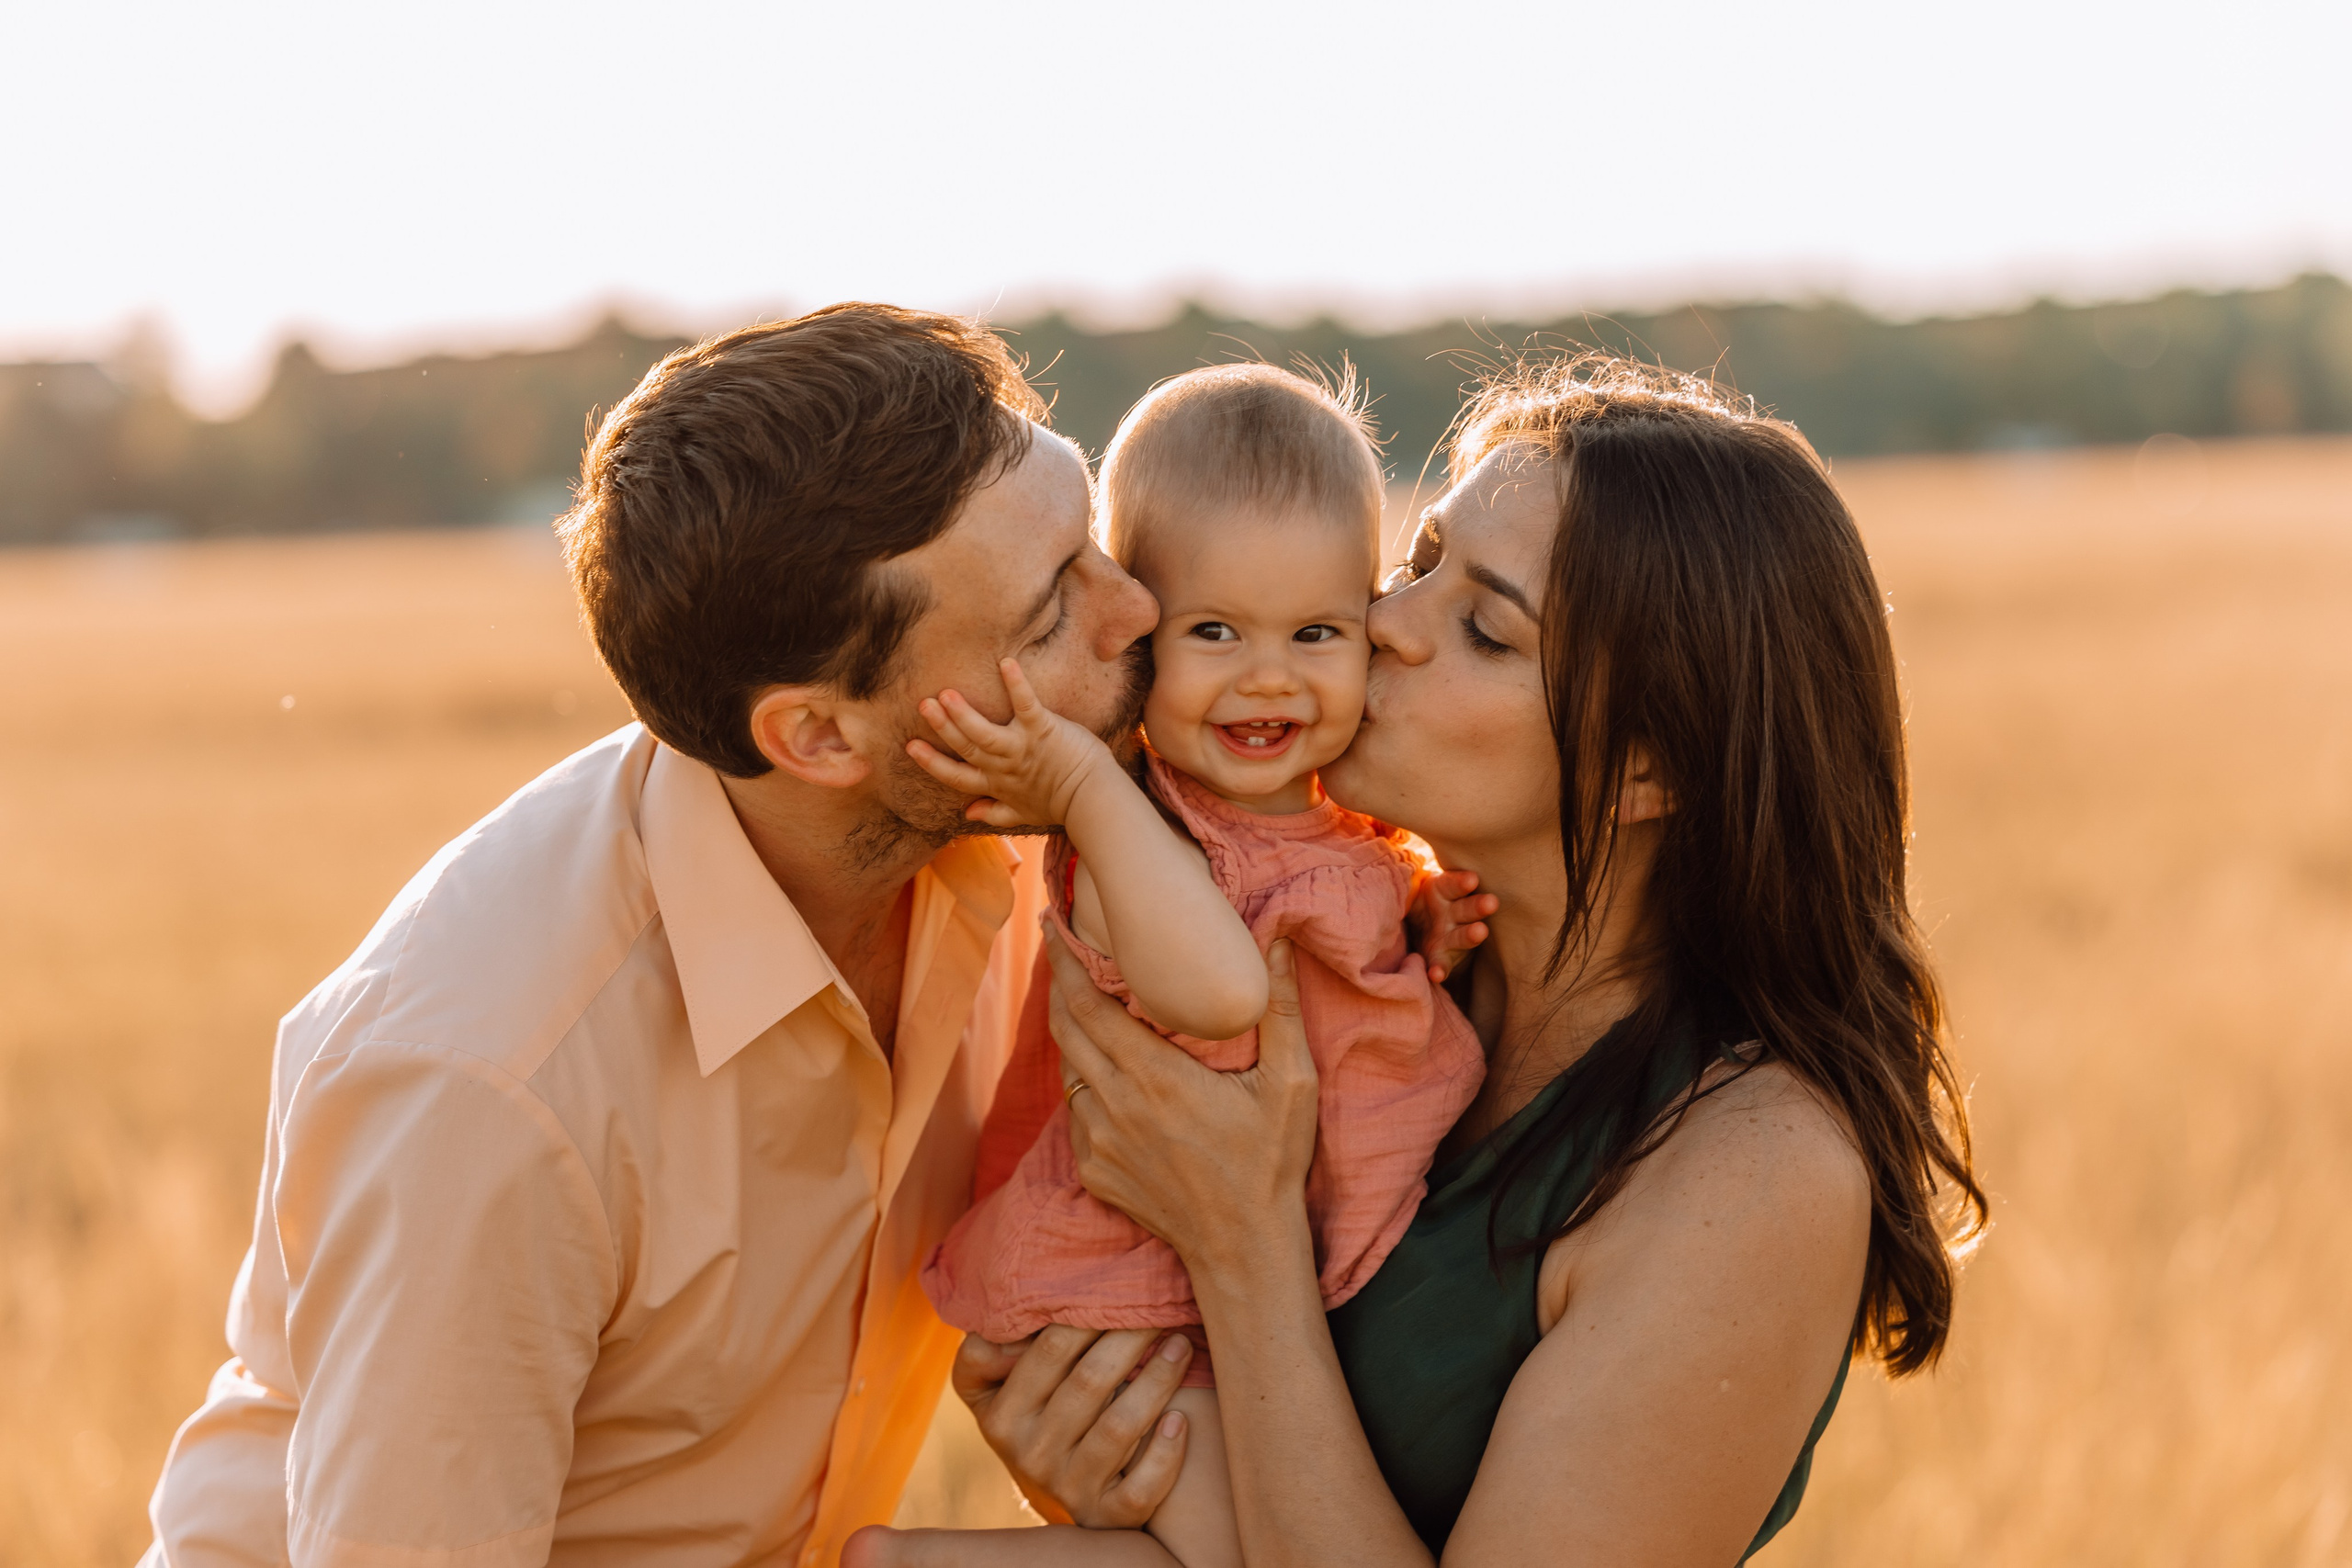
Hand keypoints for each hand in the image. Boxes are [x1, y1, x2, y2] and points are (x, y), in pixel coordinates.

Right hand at [905, 657, 1116, 829]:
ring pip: (984, 731)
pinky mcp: (1043, 729)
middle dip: (942, 728)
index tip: (910, 746)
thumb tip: (966, 813)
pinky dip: (1016, 684)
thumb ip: (993, 813)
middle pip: (965, 747)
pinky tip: (1005, 663)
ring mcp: (1021, 747)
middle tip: (922, 705)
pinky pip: (1026, 704)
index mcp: (995, 784)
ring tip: (945, 694)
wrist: (1092, 799)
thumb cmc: (1059, 805)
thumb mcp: (1020, 814)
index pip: (956, 775)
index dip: (932, 763)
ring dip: (964, 714)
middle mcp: (1003, 766)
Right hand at [952, 1327, 1193, 1527]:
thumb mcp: (989, 1387)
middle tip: (1162, 1307)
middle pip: (1091, 1381)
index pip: (1050, 1349)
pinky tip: (1181, 1419)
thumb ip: (985, 1351)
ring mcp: (1070, 1488)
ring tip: (1182, 1344)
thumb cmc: (1032, 1415)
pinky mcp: (1107, 1516)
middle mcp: (1031, 1454)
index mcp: (1002, 1416)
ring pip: (1119, 1428)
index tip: (1122, 1286)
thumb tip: (1009, 1321)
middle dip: (1132, 1337)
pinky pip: (1141, 1489)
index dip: (1091, 1312)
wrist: (1055, 1493)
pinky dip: (1165, 1454)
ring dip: (1158, 1380)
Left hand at [1050, 928, 1319, 1277]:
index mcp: (1155, 1077)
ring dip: (1073, 1039)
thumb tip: (1278, 941)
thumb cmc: (1271, 1162)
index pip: (1088, 1004)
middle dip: (1057, 985)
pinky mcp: (1095, 1173)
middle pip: (1065, 1030)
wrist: (1244, 1248)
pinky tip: (1110, 1080)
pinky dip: (1086, 1089)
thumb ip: (1281, 1009)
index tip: (1053, 926)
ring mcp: (1099, 1143)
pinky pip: (1077, 1116)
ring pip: (1069, 1074)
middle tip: (1061, 952)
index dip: (1064, 962)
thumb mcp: (1292, 1082)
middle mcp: (1116, 1106)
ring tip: (1087, 1011)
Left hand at [1408, 868, 1497, 983]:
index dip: (1462, 881)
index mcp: (1444, 891)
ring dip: (1471, 934)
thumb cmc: (1418, 899)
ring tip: (1480, 932)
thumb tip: (1383, 858)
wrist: (1415, 927)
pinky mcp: (1442, 957)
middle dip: (1479, 905)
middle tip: (1491, 902)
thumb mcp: (1415, 885)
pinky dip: (1440, 969)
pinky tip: (1436, 974)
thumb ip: (1409, 879)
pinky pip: (1442, 963)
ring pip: (1463, 935)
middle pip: (1468, 908)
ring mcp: (1450, 936)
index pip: (1454, 884)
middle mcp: (1453, 913)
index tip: (1472, 879)